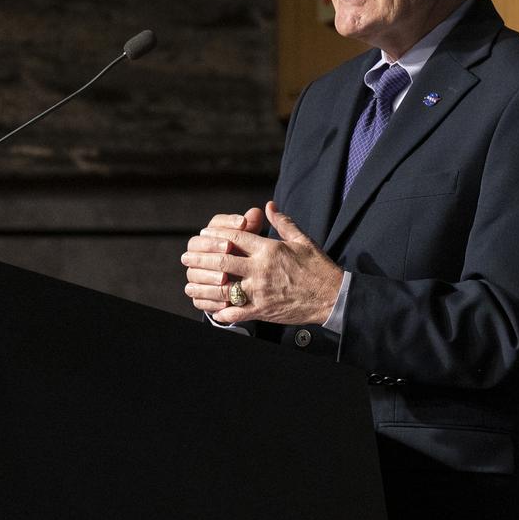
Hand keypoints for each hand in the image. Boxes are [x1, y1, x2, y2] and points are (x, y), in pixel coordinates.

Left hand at [181, 201, 342, 325]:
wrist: (333, 297)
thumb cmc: (318, 268)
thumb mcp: (302, 240)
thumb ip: (282, 223)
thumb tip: (268, 206)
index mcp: (269, 250)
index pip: (234, 239)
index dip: (214, 236)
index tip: (201, 236)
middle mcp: (261, 270)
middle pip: (222, 262)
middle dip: (200, 260)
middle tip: (186, 258)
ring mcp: (261, 292)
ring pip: (225, 288)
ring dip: (205, 287)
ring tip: (190, 285)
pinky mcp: (264, 311)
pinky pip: (238, 313)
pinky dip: (224, 313)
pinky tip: (214, 312)